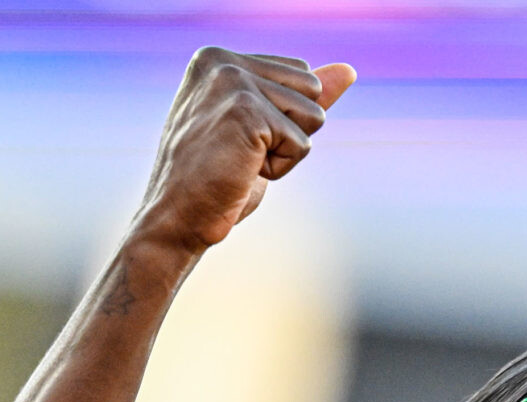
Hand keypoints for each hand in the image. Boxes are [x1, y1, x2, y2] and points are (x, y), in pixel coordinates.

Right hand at [131, 48, 356, 255]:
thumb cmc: (217, 180)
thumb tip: (348, 71)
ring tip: (241, 161)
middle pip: (312, 88)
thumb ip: (299, 97)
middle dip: (292, 130)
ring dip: (286, 150)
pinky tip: (243, 172)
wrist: (177, 218)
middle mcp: (221, 61)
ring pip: (313, 115)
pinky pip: (302, 143)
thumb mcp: (263, 129)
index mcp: (217, 58)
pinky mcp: (246, 111)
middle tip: (243, 152)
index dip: (286, 117)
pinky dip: (281, 168)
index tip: (241, 137)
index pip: (300, 73)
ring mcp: (231, 83)